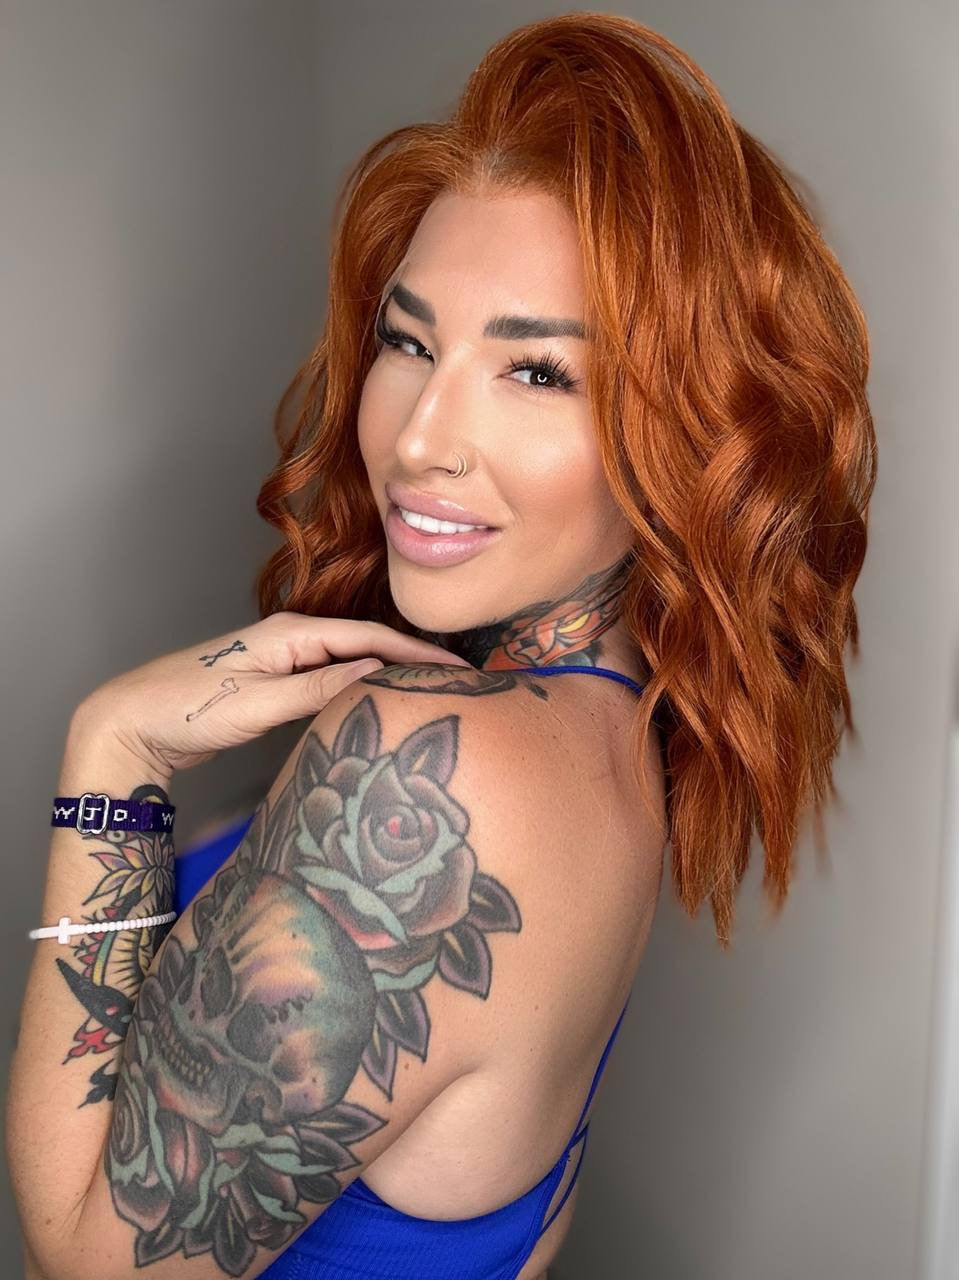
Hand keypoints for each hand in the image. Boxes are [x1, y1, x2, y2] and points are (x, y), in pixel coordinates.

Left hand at [71, 612, 470, 777]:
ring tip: (432, 694)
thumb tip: (379, 671)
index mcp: (290, 633)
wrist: (132, 721)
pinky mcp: (277, 682)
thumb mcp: (258, 704)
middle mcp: (291, 638)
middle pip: (367, 645)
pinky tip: (379, 704)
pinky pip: (332, 680)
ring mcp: (284, 660)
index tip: (459, 670)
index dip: (418, 654)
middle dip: (414, 661)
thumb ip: (318, 688)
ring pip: (351, 663)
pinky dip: (361, 689)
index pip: (371, 638)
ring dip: (389, 675)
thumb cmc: (185, 709)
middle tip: (459, 685)